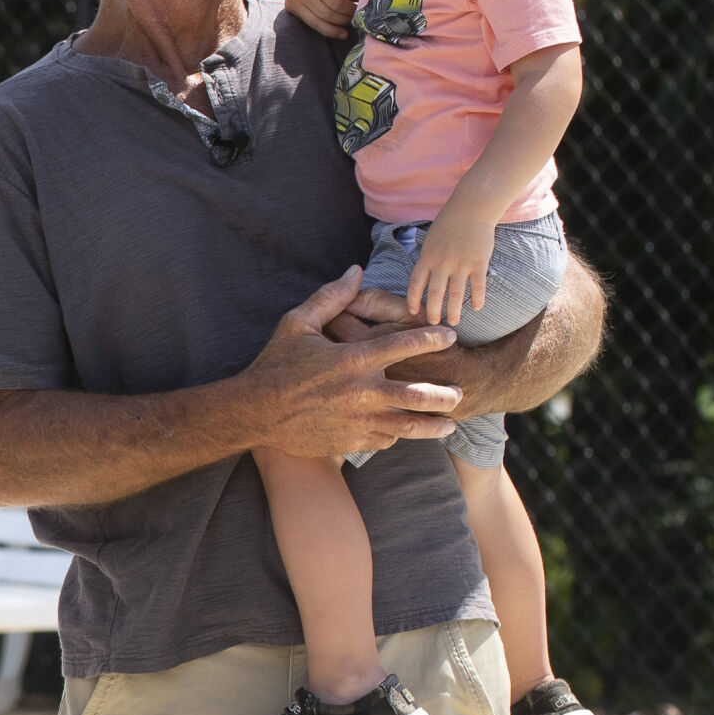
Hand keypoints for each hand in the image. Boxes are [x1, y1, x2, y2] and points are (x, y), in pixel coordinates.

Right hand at [238, 266, 461, 455]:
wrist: (255, 412)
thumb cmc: (275, 364)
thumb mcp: (297, 324)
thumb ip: (331, 298)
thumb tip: (356, 272)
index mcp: (351, 359)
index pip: (403, 344)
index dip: (431, 337)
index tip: (449, 335)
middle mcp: (360, 392)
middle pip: (417, 395)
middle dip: (444, 394)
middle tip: (459, 391)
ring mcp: (357, 420)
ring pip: (407, 426)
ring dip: (433, 425)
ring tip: (450, 422)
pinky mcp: (349, 442)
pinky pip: (383, 440)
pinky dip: (396, 435)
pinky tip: (403, 432)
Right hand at [284, 0, 365, 39]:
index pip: (337, 1)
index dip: (352, 9)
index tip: (363, 9)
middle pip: (330, 12)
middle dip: (347, 17)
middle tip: (359, 17)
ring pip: (323, 20)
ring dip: (340, 24)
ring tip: (351, 22)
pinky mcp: (292, 6)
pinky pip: (314, 24)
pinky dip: (330, 31)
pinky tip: (343, 34)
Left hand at [407, 210, 496, 325]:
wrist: (471, 209)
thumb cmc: (449, 223)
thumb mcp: (431, 240)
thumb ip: (428, 259)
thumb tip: (425, 276)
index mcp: (427, 257)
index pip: (416, 283)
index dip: (413, 299)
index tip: (413, 311)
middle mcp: (442, 263)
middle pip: (435, 293)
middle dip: (434, 311)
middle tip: (434, 323)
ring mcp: (461, 264)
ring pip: (456, 294)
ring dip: (455, 310)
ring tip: (454, 322)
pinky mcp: (479, 263)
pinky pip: (478, 285)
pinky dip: (477, 298)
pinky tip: (477, 308)